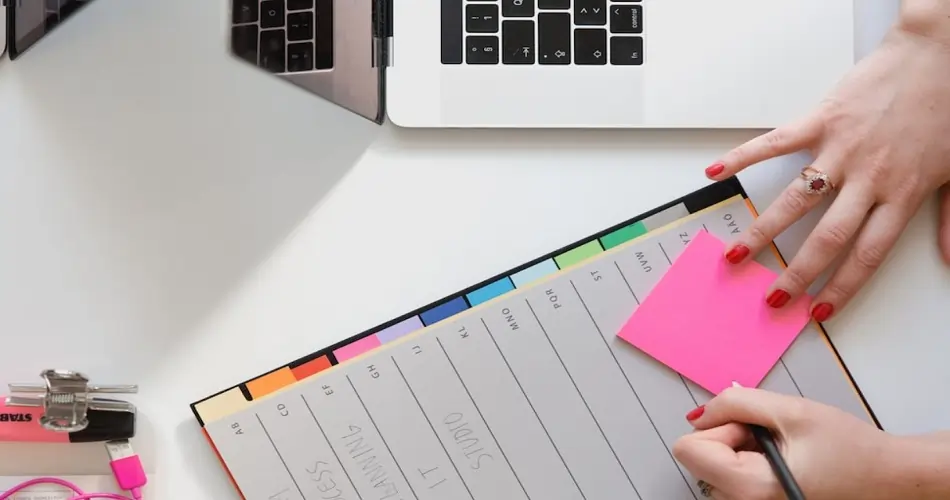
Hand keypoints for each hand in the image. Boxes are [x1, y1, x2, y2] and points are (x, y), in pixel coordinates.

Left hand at [672, 387, 906, 499]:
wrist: (888, 477)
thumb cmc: (849, 448)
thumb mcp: (790, 410)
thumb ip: (736, 403)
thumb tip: (699, 414)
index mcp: (750, 489)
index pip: (689, 449)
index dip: (718, 428)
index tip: (754, 428)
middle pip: (699, 458)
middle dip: (729, 437)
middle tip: (774, 438)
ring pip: (714, 466)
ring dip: (739, 449)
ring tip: (783, 449)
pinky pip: (730, 476)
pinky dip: (747, 460)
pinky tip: (781, 459)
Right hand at [703, 24, 949, 320]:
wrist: (943, 53)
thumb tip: (948, 257)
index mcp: (902, 193)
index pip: (867, 254)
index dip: (842, 287)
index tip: (818, 311)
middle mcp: (869, 177)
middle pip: (826, 238)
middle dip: (795, 274)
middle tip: (771, 296)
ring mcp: (842, 148)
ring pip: (796, 200)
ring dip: (763, 231)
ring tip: (738, 254)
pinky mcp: (824, 118)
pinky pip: (776, 142)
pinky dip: (743, 157)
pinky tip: (717, 172)